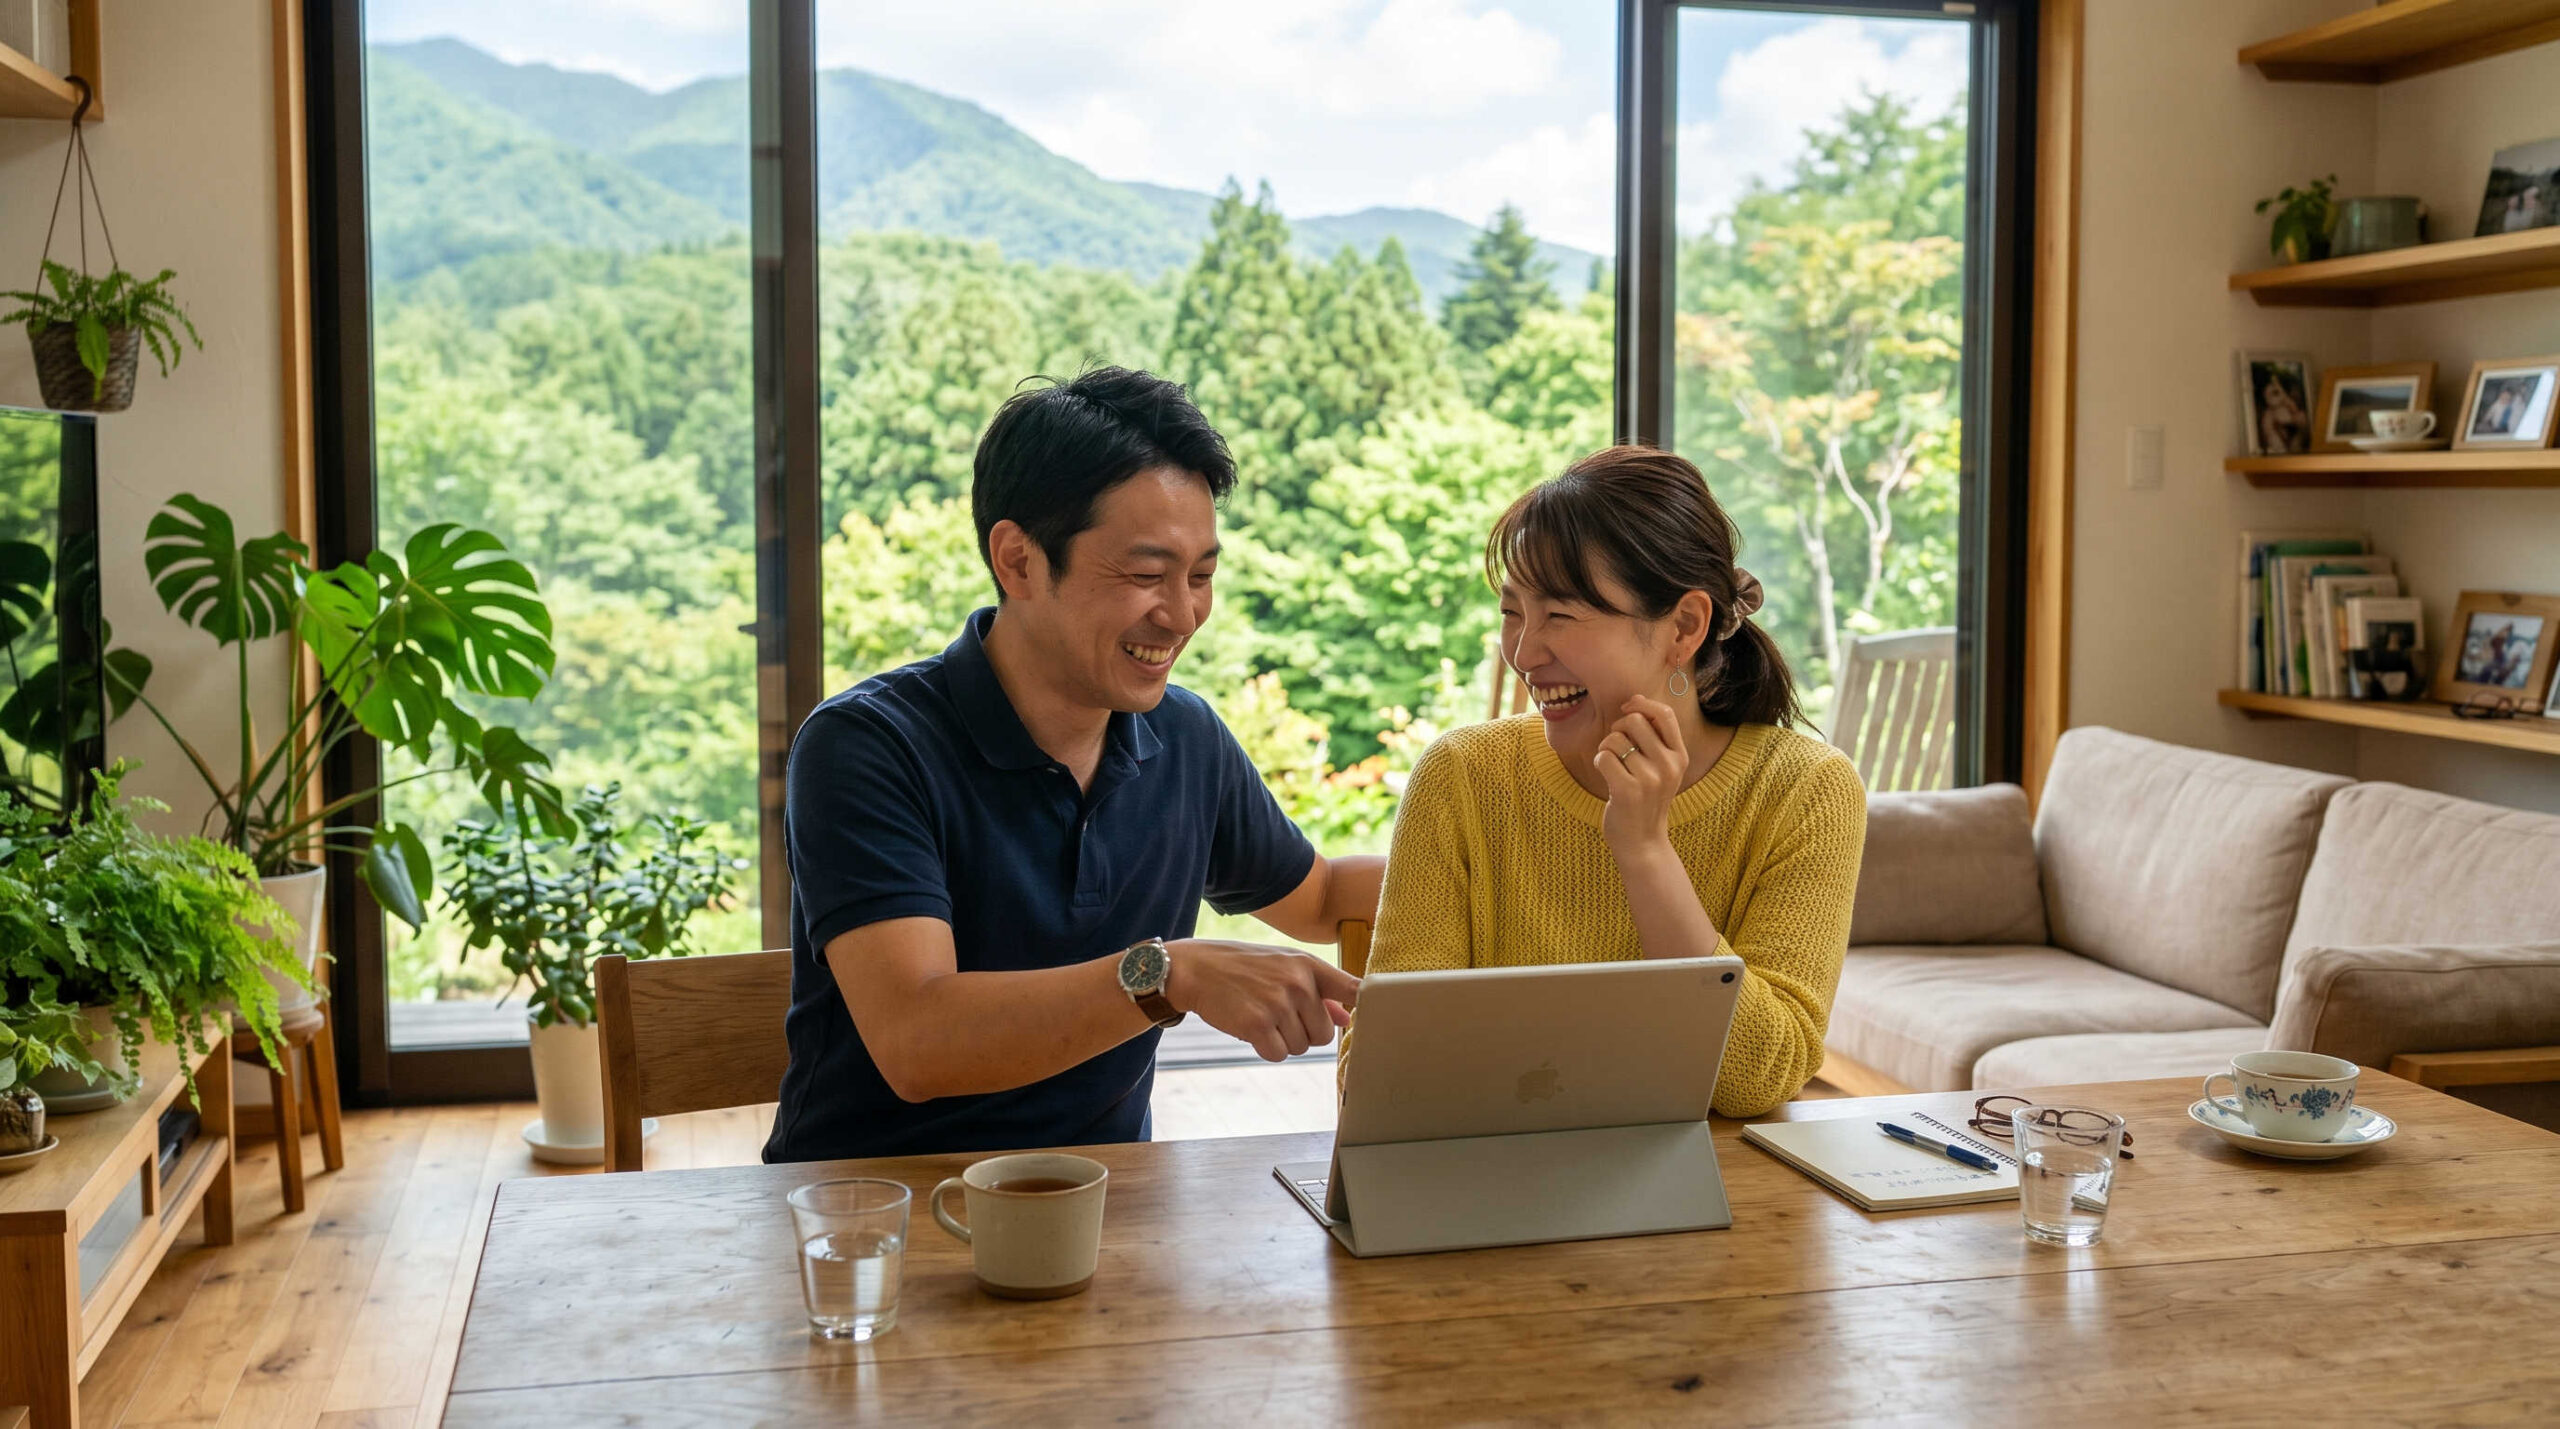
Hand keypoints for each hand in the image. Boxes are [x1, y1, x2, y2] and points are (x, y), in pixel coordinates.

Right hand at [1164, 939, 1360, 1062]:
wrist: (1195, 969)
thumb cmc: (1243, 967)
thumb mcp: (1283, 966)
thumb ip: (1320, 991)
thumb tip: (1349, 1017)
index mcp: (1308, 965)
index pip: (1354, 989)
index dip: (1365, 1008)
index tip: (1368, 1018)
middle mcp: (1297, 983)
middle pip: (1324, 1034)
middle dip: (1304, 1034)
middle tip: (1280, 1016)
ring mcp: (1278, 1004)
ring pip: (1300, 1047)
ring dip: (1283, 1041)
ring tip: (1262, 1017)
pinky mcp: (1257, 1025)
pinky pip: (1278, 1055)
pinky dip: (1266, 1049)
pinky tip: (1252, 1029)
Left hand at [1594, 694, 1687, 853]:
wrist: (1643, 842)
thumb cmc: (1646, 799)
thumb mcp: (1662, 768)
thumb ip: (1653, 736)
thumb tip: (1634, 701)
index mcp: (1680, 756)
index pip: (1665, 714)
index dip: (1642, 704)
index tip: (1627, 710)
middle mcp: (1669, 766)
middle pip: (1634, 720)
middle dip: (1617, 727)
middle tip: (1615, 745)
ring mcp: (1650, 779)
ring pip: (1615, 739)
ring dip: (1605, 748)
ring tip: (1611, 764)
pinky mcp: (1628, 791)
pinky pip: (1603, 757)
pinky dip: (1598, 762)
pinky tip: (1606, 776)